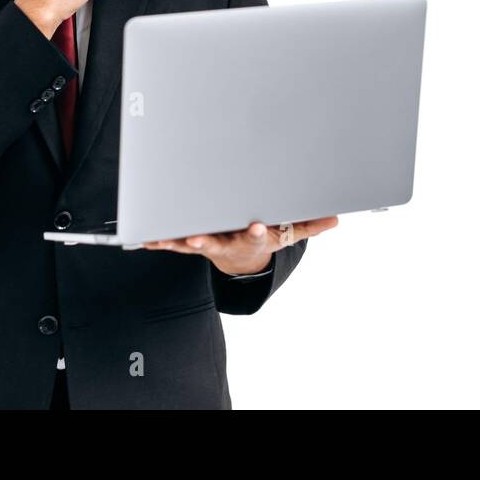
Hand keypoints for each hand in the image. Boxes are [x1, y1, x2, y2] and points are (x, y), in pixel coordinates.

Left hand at [142, 216, 339, 275]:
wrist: (243, 260)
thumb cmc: (264, 239)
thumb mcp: (288, 234)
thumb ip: (308, 225)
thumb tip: (335, 219)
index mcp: (252, 238)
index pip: (257, 236)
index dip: (258, 232)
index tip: (259, 226)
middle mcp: (228, 242)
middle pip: (218, 242)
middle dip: (206, 241)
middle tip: (197, 239)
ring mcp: (209, 243)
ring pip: (190, 244)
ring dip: (175, 242)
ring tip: (159, 240)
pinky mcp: (192, 242)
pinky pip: (174, 242)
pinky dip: (160, 239)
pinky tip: (144, 237)